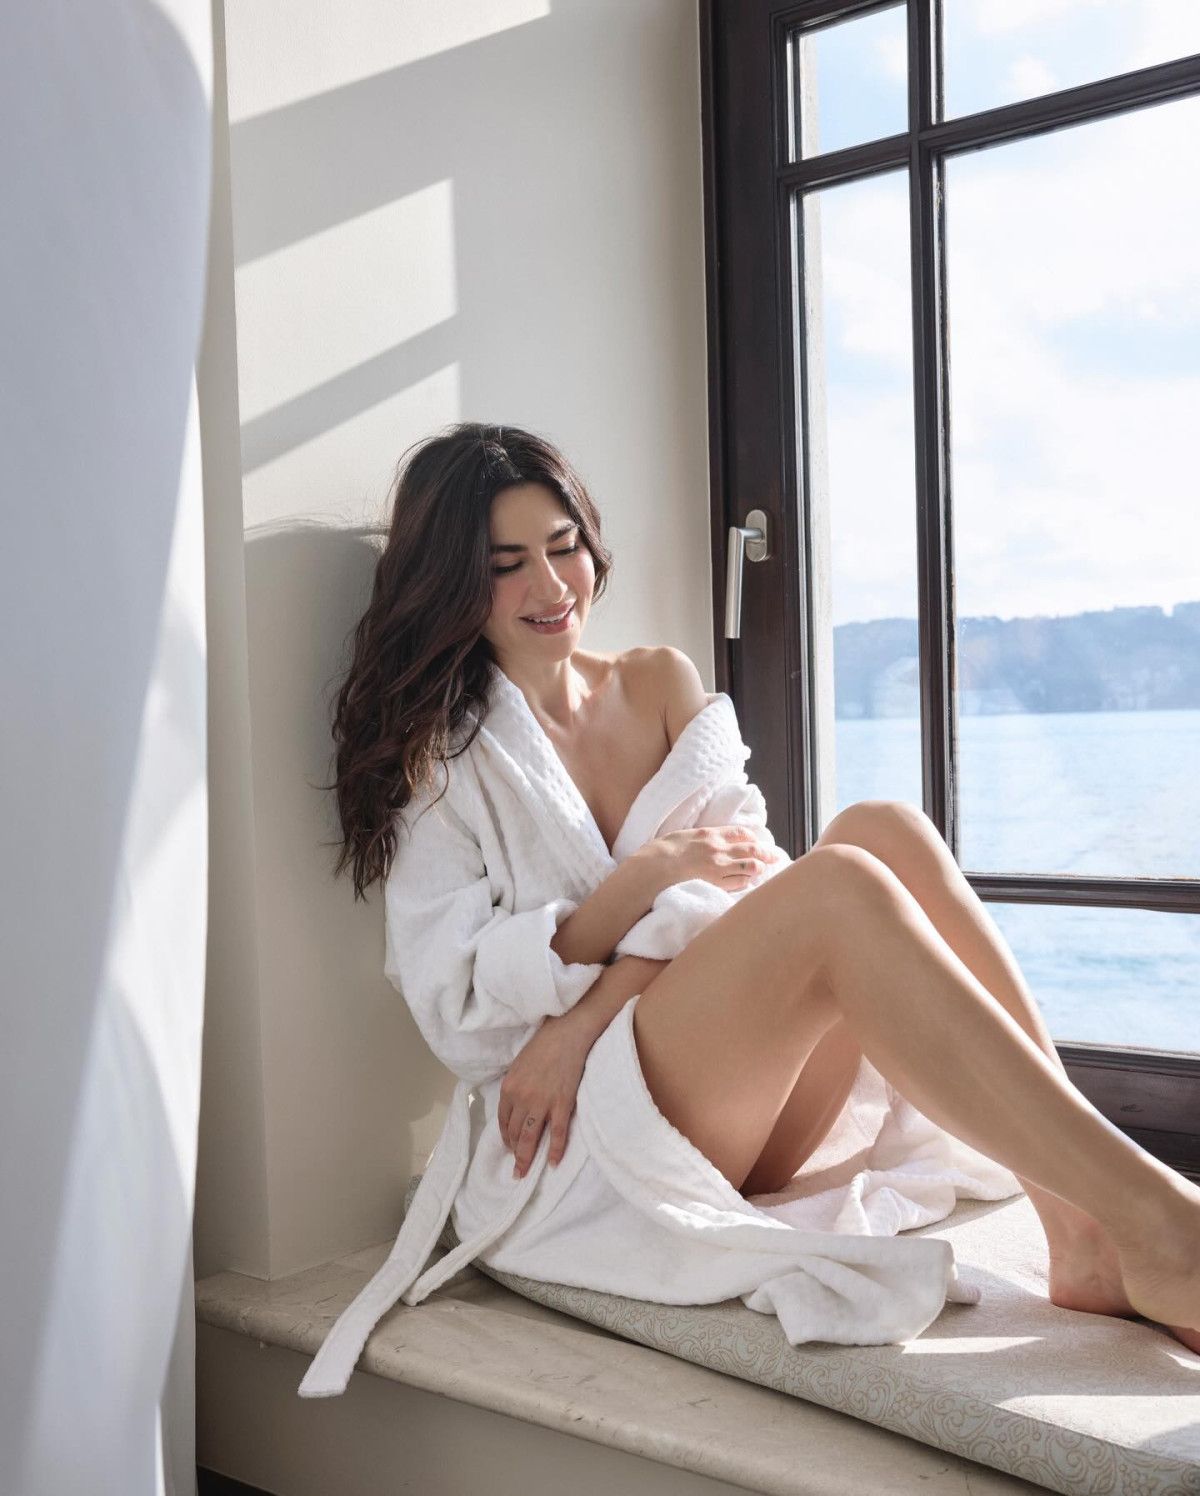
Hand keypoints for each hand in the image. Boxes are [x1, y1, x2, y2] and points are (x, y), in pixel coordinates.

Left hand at [498, 1013, 593, 1178]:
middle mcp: (521, 1098)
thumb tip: (516, 1106)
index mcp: (509, 1088)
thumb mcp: (519, 1065)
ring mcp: (542, 1103)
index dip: (506, 1138)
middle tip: (517, 1170)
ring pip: (531, 1137)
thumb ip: (515, 1087)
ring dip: (527, 1158)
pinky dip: (555, 1150)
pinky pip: (557, 1133)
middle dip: (515, 1153)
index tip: (510, 1148)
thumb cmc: (542, 1045)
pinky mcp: (562, 1104)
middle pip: (515, 1133)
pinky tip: (553, 1162)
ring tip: (526, 1172)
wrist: (567, 1033)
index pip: (504, 1121)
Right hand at [640, 825, 786, 893]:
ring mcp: (718, 868)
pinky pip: (738, 883)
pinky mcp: (716, 885)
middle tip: (775, 856)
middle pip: (751, 850)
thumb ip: (697, 837)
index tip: (758, 841)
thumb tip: (704, 840)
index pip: (740, 834)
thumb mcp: (680, 836)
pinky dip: (746, 882)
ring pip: (750, 867)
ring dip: (759, 868)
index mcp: (709, 834)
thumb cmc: (659, 853)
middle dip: (766, 853)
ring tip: (764, 870)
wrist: (651, 871)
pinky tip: (748, 883)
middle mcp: (718, 850)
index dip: (752, 838)